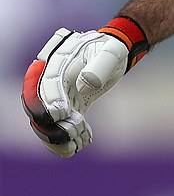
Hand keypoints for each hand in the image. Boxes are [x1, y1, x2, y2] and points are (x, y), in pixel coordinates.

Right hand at [22, 18, 148, 157]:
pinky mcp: (67, 106)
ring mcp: (58, 94)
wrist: (112, 53)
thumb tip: (84, 85)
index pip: (46, 83)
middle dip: (51, 124)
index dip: (49, 99)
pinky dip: (65, 139)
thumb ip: (99, 65)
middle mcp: (52, 79)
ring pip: (45, 121)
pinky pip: (59, 125)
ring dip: (57, 137)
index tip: (60, 114)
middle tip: (74, 131)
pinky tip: (80, 145)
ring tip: (76, 146)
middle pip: (39, 106)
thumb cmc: (111, 50)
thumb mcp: (110, 53)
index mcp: (58, 62)